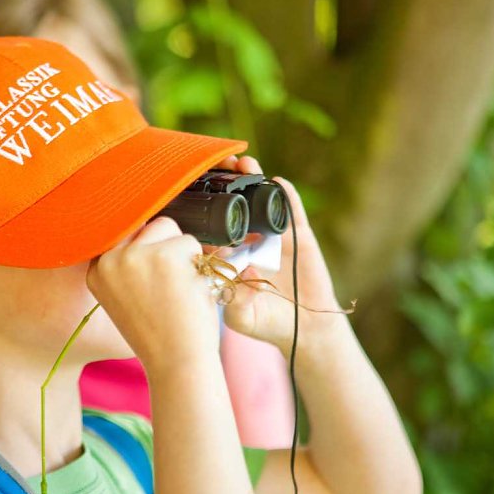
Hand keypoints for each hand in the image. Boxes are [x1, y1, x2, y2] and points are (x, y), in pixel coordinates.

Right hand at [86, 217, 219, 374]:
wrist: (176, 363)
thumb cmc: (160, 335)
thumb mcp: (126, 298)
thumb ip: (129, 267)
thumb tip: (152, 228)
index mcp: (97, 270)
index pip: (126, 234)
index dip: (149, 251)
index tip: (156, 278)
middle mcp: (110, 260)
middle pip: (149, 227)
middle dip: (167, 249)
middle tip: (171, 287)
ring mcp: (136, 255)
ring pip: (170, 230)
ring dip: (183, 255)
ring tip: (180, 291)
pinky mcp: (164, 255)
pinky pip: (191, 243)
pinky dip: (199, 265)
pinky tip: (189, 292)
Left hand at [218, 157, 344, 354]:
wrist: (305, 331)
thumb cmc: (266, 323)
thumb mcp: (241, 316)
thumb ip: (232, 299)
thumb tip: (231, 274)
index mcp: (228, 255)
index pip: (210, 224)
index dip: (201, 206)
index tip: (188, 188)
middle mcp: (249, 240)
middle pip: (234, 203)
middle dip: (224, 183)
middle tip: (215, 165)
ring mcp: (273, 235)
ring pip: (261, 200)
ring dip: (253, 179)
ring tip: (243, 163)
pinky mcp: (299, 237)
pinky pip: (293, 212)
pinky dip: (286, 196)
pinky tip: (278, 183)